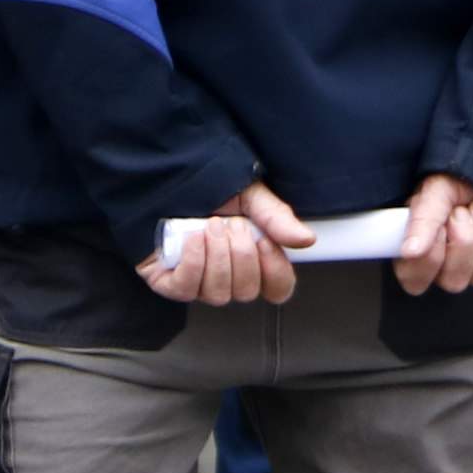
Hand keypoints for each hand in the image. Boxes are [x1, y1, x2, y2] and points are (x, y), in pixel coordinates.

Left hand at [143, 181, 310, 305]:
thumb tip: (306, 239)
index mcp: (253, 259)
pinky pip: (188, 288)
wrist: (165, 178)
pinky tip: (194, 238)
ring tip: (211, 226)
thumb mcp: (249, 196)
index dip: (275, 272)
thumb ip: (276, 217)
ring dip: (218, 256)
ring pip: (219, 293)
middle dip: (241, 255)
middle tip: (232, 225)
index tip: (265, 241)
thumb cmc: (206, 189)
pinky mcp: (169, 283)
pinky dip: (195, 261)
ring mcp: (198, 283)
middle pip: (248, 292)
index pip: (278, 288)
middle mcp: (227, 277)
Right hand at [392, 172, 472, 295]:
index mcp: (416, 259)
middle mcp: (443, 273)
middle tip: (461, 211)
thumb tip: (411, 251)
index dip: (432, 253)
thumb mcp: (431, 195)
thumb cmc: (447, 188)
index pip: (417, 282)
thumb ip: (421, 222)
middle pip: (454, 282)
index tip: (440, 225)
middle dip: (463, 240)